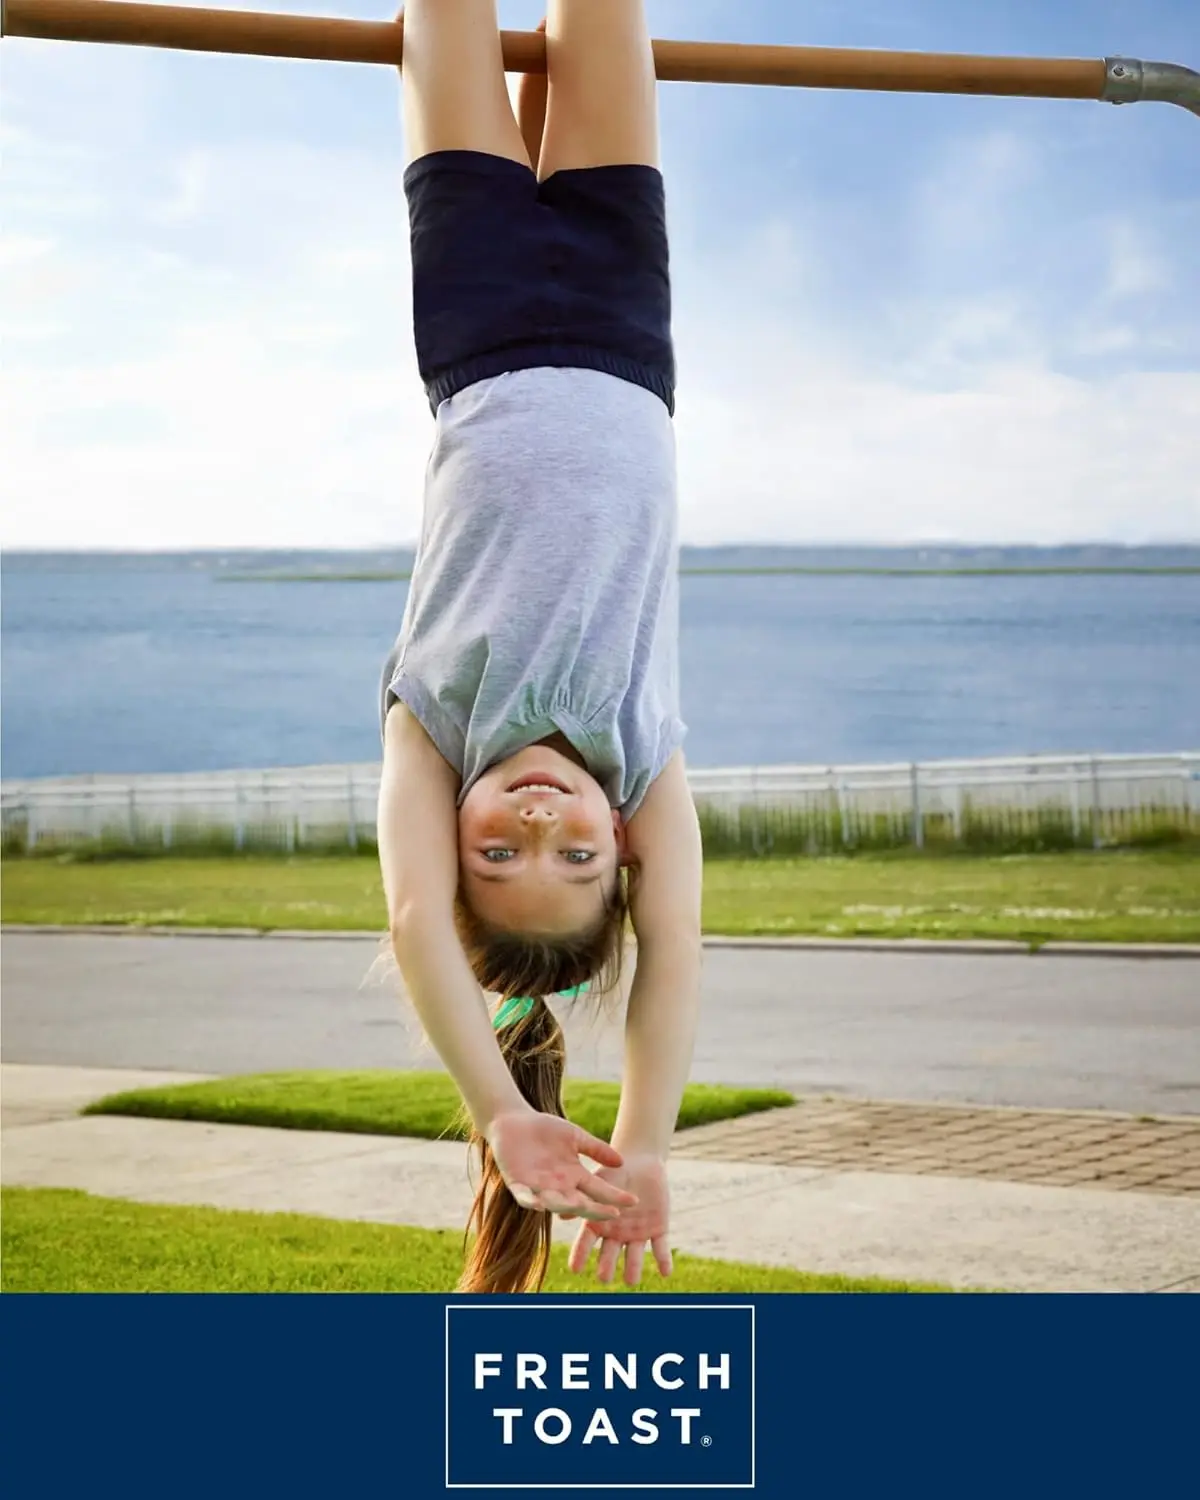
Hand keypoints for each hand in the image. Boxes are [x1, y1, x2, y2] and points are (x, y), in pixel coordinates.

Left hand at [486, 1108, 638, 1220]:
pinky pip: (525, 1197)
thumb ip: (596, 1148)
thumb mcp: (575, 1136)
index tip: (633, 1201)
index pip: (598, 1190)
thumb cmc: (547, 1128)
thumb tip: (622, 1162)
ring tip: (581, 1206)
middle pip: (580, 1202)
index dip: (614, 1196)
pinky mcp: (518, 1185)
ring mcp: (539, 1188)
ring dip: (566, 1206)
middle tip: (613, 1214)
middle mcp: (560, 1187)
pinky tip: (539, 1204)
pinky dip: (531, 1201)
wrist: (516, 1122)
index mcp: (575, 1176)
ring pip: (555, 1203)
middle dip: (596, 1209)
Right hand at [568, 1154, 671, 1285]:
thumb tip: (561, 1212)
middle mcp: (616, 1234)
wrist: (641, 1162)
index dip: (580, 1255)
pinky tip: (665, 1272)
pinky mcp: (658, 1230)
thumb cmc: (614, 1171)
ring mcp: (637, 1234)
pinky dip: (664, 1260)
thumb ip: (584, 1198)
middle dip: (607, 1265)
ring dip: (633, 1268)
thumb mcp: (597, 1182)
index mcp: (599, 1224)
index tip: (575, 1269)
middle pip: (610, 1253)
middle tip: (604, 1277)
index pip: (586, 1243)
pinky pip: (661, 1247)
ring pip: (634, 1255)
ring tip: (631, 1281)